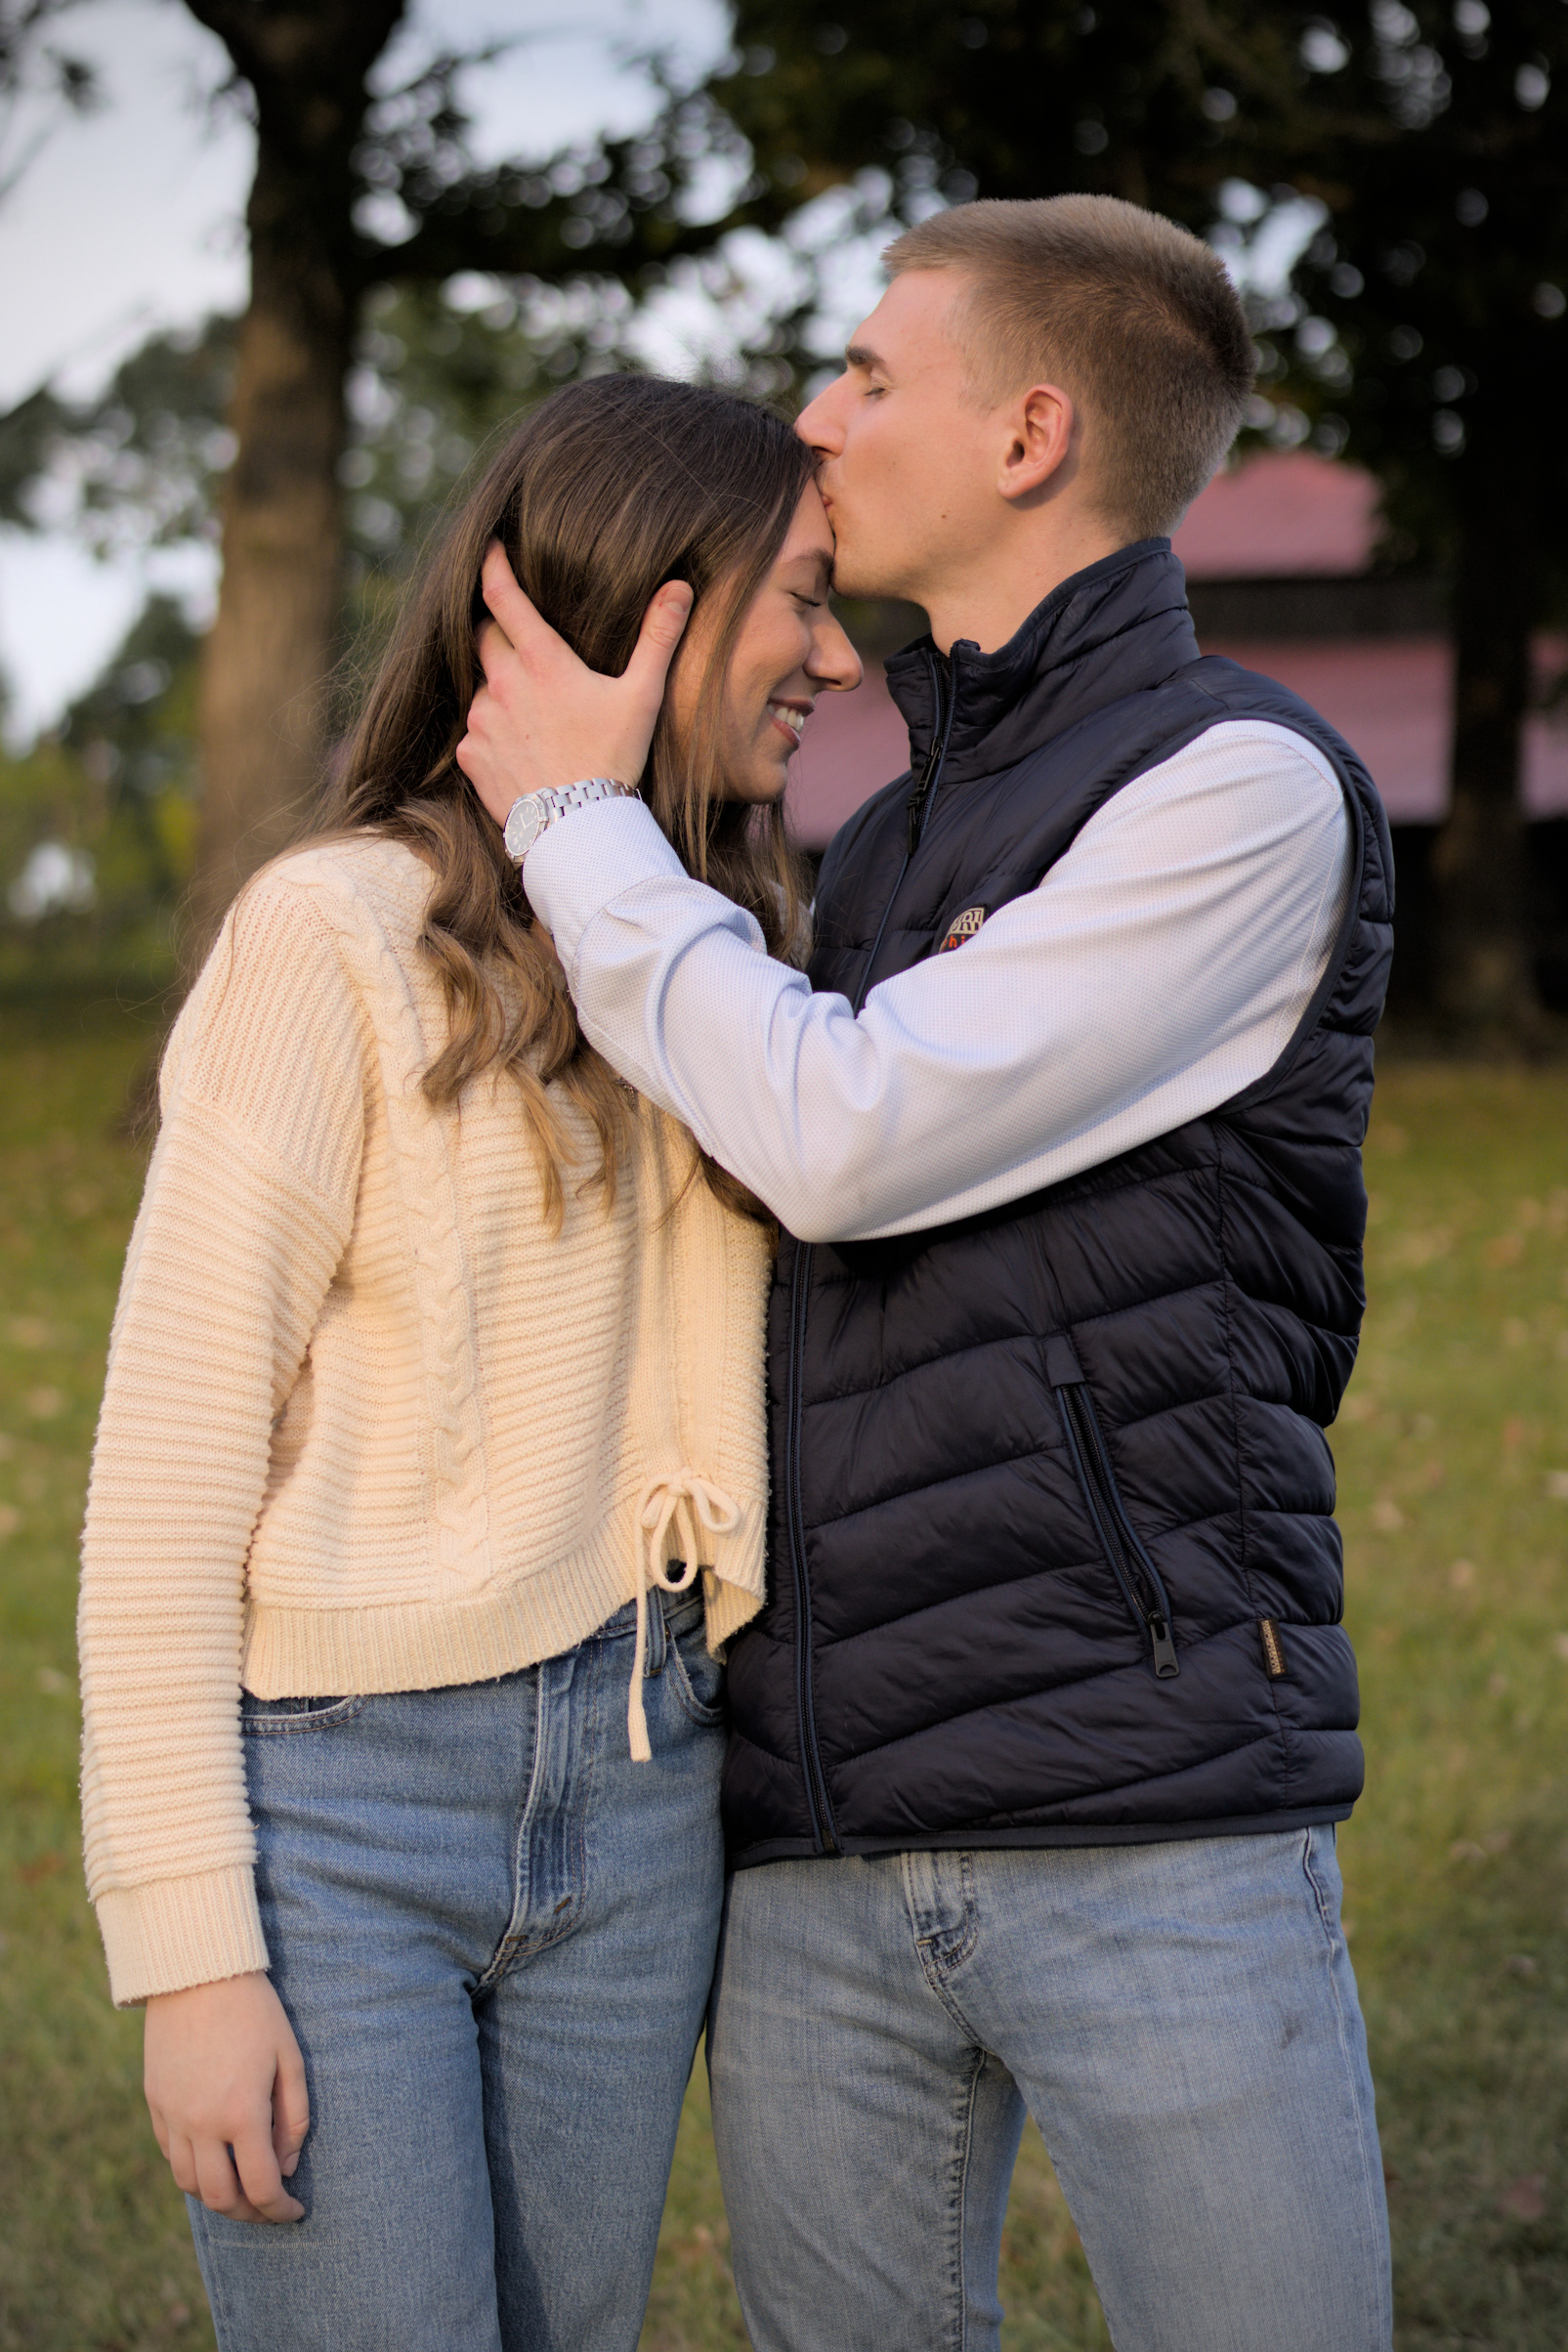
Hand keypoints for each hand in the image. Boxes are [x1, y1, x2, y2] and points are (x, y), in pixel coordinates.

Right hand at [144, 1971, 308, 2223]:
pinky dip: (193, 2169)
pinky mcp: (155, 2103)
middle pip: (220, 2198)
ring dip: (218, 2196)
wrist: (197, 1973)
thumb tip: (287, 2166)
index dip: (281, 2210)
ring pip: (190, 2184)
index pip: (261, 2187)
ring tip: (243, 2189)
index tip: (296, 2211)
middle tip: (270, 2208)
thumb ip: (294, 2117)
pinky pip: (171, 2155)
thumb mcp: (290, 2057)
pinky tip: (215, 2158)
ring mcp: (172, 2116)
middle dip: (249, 2214)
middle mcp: (201, 2124)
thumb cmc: (255, 2011)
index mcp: (241, 2113)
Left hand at [456, 544, 693, 829]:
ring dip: (499, 690)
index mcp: (540, 661)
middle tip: (523, 645)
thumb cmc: (614, 760)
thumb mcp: (642, 696)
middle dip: (497, 632)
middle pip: (483, 637)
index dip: (492, 566)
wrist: (579, 828)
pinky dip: (492, 734)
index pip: (502, 596)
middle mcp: (502, 684)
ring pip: (481, 688)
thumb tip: (680, 587)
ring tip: (534, 717)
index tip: (488, 548)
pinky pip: (473, 733)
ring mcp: (481, 721)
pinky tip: (522, 751)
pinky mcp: (470, 755)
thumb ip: (658, 638)